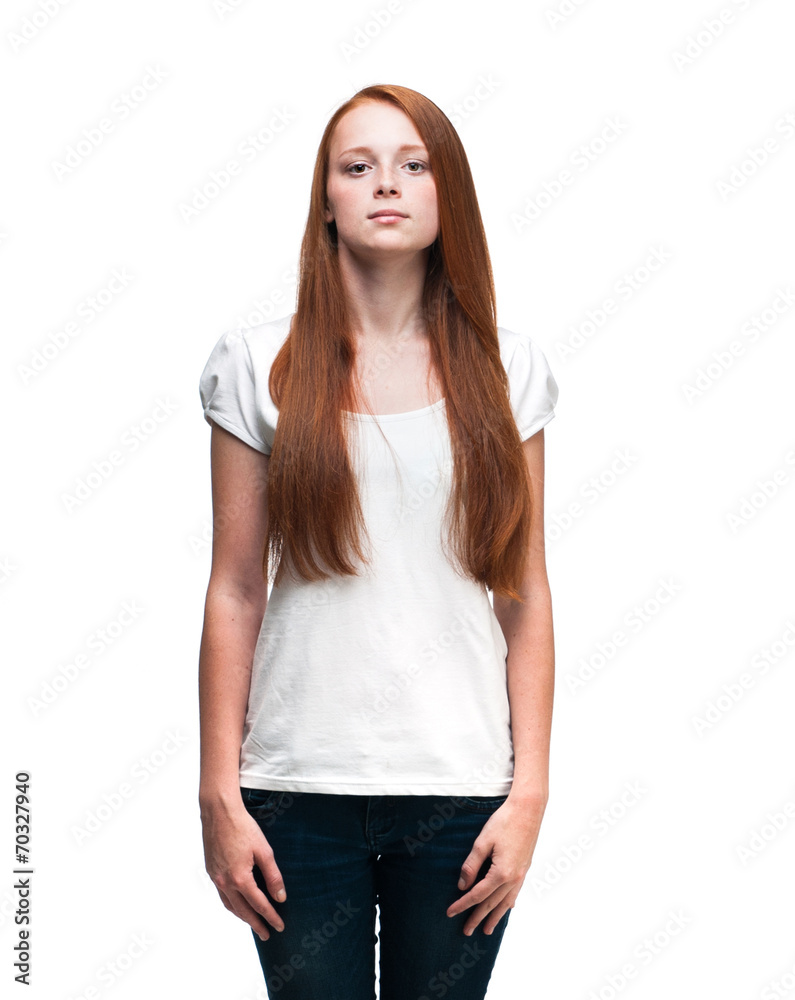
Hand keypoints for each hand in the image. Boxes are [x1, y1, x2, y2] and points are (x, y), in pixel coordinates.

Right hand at [200, 797, 287, 940]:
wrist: (219, 812)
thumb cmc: (243, 827)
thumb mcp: (264, 850)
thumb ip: (273, 875)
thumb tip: (280, 897)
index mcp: (240, 878)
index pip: (259, 905)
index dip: (271, 917)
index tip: (279, 927)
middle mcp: (225, 882)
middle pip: (243, 911)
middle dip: (256, 924)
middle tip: (266, 934)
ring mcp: (215, 878)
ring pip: (230, 905)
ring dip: (242, 917)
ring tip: (253, 923)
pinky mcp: (211, 871)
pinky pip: (222, 895)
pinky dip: (231, 904)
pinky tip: (237, 904)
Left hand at [446, 794, 545, 935]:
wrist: (528, 809)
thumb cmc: (504, 822)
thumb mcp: (482, 842)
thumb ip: (472, 865)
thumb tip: (463, 885)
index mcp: (501, 873)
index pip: (477, 895)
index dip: (463, 905)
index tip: (450, 913)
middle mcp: (513, 878)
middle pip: (492, 904)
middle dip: (478, 918)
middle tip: (466, 932)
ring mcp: (521, 874)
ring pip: (506, 902)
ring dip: (495, 917)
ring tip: (488, 930)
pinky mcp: (525, 868)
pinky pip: (515, 892)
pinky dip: (508, 903)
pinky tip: (507, 907)